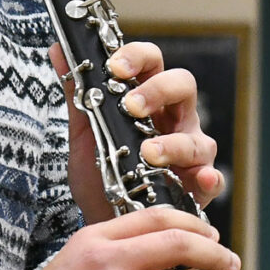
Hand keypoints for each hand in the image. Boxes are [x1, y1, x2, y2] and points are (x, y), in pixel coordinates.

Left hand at [56, 41, 223, 224]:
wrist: (104, 219)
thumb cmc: (103, 172)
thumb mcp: (85, 133)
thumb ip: (77, 94)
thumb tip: (56, 50)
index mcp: (150, 101)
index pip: (153, 63)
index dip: (137, 57)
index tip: (114, 67)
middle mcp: (176, 120)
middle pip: (183, 86)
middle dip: (159, 91)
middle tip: (132, 106)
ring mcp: (192, 153)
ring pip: (196, 137)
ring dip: (173, 143)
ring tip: (148, 154)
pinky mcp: (199, 187)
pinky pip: (212, 179)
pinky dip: (208, 178)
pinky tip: (199, 180)